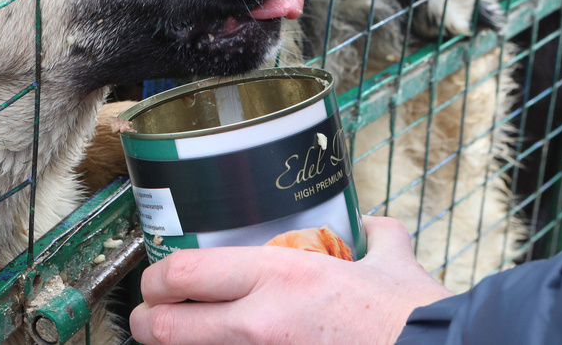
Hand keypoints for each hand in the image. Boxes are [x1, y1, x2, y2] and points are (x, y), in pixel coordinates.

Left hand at [129, 217, 451, 344]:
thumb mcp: (392, 265)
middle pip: (163, 328)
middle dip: (146, 324)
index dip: (155, 278)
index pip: (181, 273)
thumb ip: (376, 240)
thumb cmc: (415, 320)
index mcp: (280, 276)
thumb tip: (376, 228)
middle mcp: (260, 324)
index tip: (156, 280)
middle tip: (151, 319)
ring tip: (180, 339)